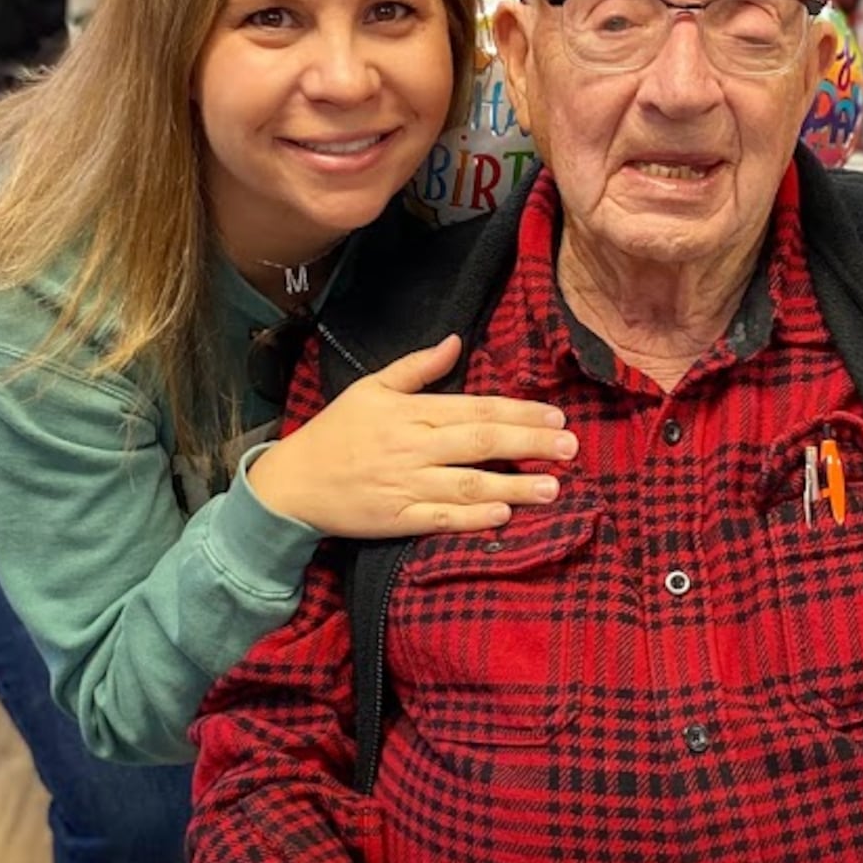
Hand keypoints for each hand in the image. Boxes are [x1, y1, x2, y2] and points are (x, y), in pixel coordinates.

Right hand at [248, 334, 578, 536]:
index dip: (518, 414)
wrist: (292, 484)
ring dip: (514, 486)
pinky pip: (442, 520)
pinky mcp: (397, 520)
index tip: (555, 417)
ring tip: (553, 486)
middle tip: (569, 447)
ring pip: (469, 486)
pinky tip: (505, 515)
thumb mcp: (371, 388)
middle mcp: (412, 448)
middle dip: (529, 445)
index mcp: (409, 413)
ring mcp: (405, 486)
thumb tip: (456, 341)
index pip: (475, 409)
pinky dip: (474, 519)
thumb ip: (416, 367)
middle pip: (480, 444)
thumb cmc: (335, 432)